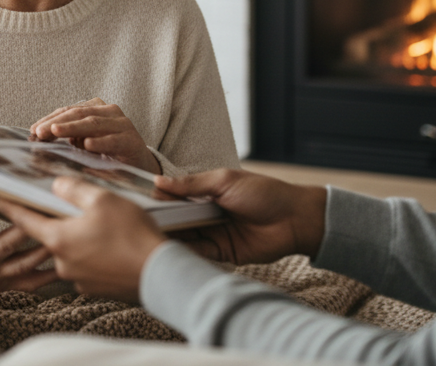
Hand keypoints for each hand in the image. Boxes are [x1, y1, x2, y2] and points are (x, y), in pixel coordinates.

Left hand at [0, 177, 165, 302]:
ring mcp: (78, 279)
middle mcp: (62, 263)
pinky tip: (106, 246)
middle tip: (55, 210)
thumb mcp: (102, 199)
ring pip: (67, 253)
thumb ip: (73, 190)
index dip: (10, 208)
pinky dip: (90, 256)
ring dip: (73, 241)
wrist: (159, 273)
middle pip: (47, 238)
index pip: (24, 221)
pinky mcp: (95, 289)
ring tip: (91, 227)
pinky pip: (84, 267)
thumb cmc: (131, 234)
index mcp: (58, 239)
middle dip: (49, 223)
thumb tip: (56, 186)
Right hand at [0, 186, 56, 304]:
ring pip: (26, 261)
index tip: (3, 188)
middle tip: (47, 203)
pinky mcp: (6, 284)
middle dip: (29, 222)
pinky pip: (32, 282)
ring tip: (63, 228)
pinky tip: (67, 261)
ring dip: (46, 246)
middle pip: (10, 241)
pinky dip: (51, 274)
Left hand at [29, 98, 160, 173]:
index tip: (34, 130)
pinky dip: (100, 142)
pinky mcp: (132, 140)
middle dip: (57, 123)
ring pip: (93, 123)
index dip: (50, 119)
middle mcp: (110, 112)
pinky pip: (113, 140)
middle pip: (78, 114)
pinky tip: (87, 145)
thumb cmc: (109, 151)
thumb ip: (70, 137)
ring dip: (72, 128)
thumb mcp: (86, 141)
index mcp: (96, 108)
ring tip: (56, 132)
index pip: (69, 110)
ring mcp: (122, 124)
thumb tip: (42, 136)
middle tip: (40, 132)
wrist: (140, 164)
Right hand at [155, 169, 326, 265]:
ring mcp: (214, 234)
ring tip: (150, 238)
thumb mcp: (224, 181)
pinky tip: (171, 252)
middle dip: (162, 220)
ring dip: (171, 237)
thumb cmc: (264, 193)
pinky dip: (186, 253)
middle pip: (178, 218)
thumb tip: (159, 183)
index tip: (140, 201)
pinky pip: (199, 254)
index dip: (160, 199)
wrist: (295, 219)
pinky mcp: (222, 253)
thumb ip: (192, 184)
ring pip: (185, 237)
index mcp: (207, 192)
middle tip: (141, 222)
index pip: (176, 196)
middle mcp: (207, 213)